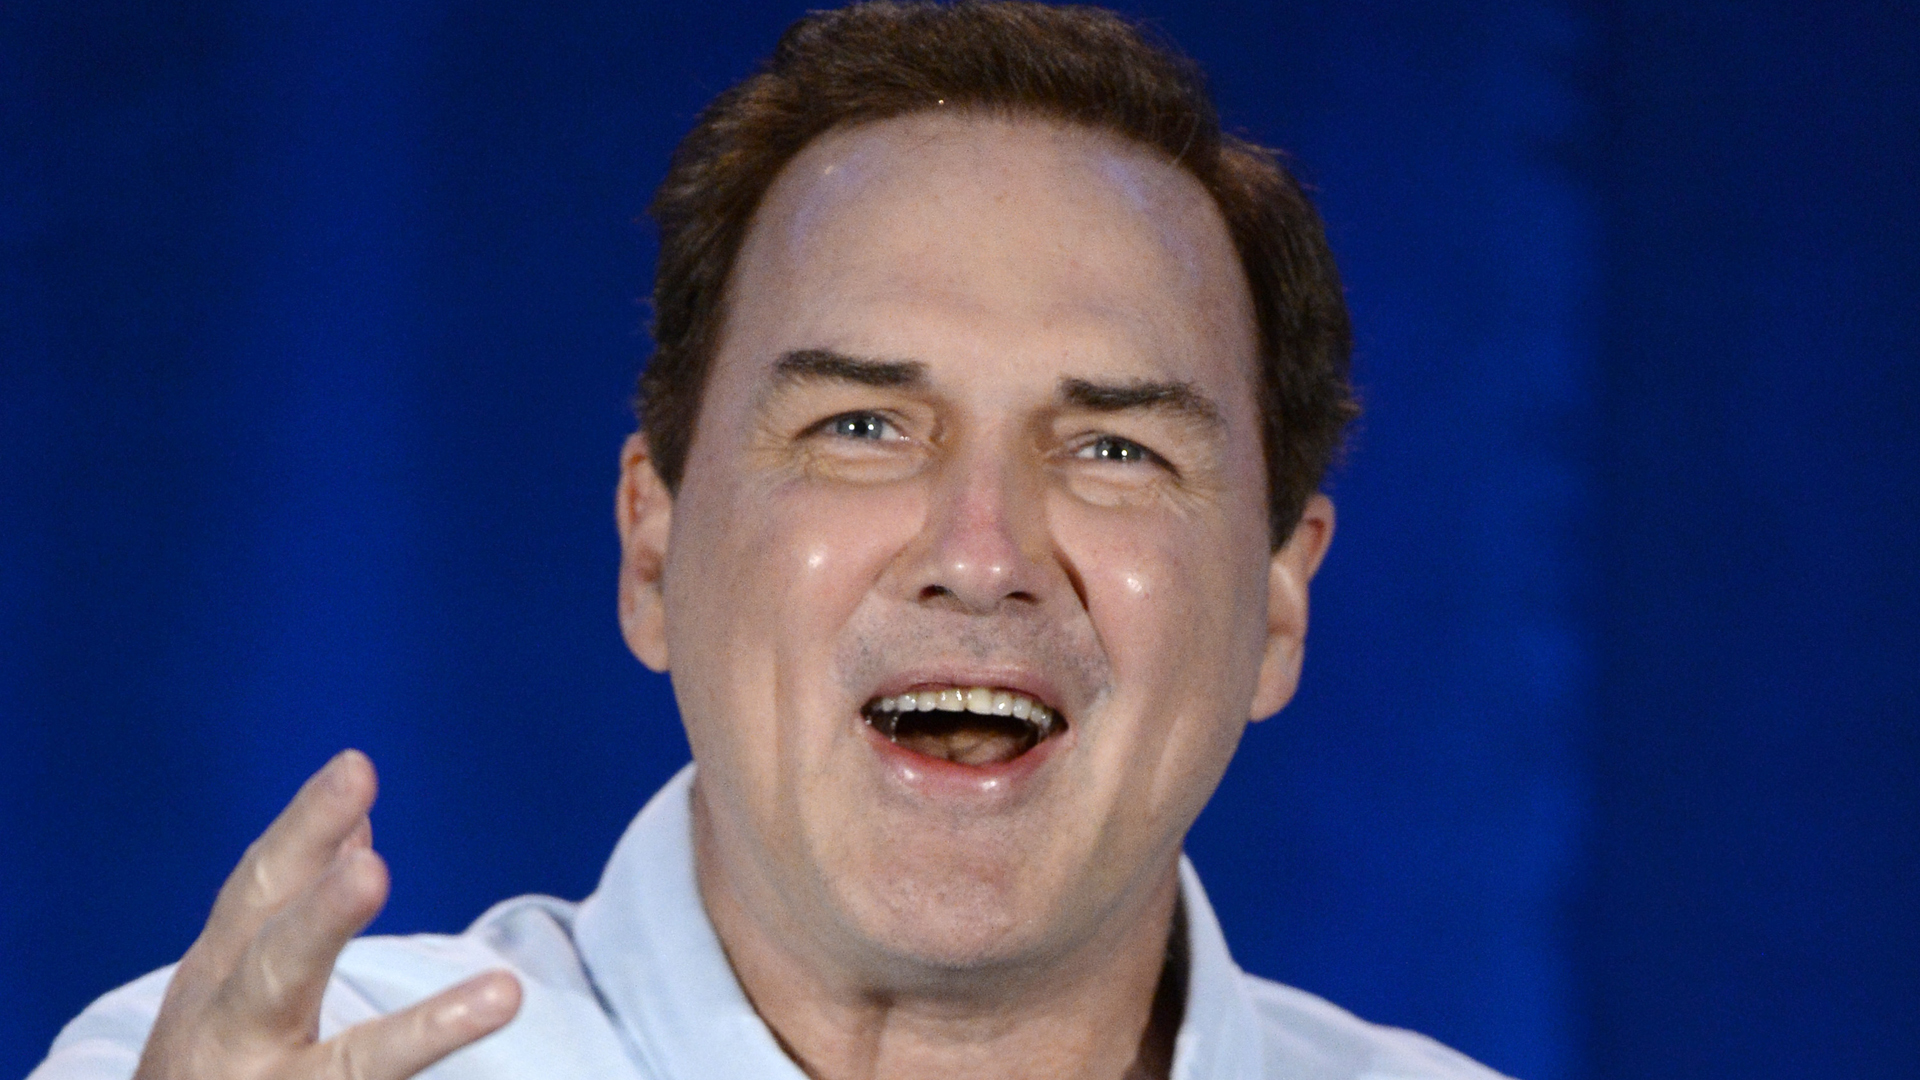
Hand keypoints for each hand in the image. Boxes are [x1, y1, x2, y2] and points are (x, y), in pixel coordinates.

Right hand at [133, 750, 520, 1079]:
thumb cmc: (210, 1065)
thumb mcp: (232, 984)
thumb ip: (292, 908)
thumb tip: (356, 827)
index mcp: (216, 981)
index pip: (260, 891)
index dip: (303, 830)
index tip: (355, 766)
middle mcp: (227, 1037)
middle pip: (276, 970)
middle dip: (320, 919)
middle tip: (373, 870)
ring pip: (347, 1070)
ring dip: (424, 1034)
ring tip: (503, 995)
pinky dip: (435, 1058)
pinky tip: (504, 1031)